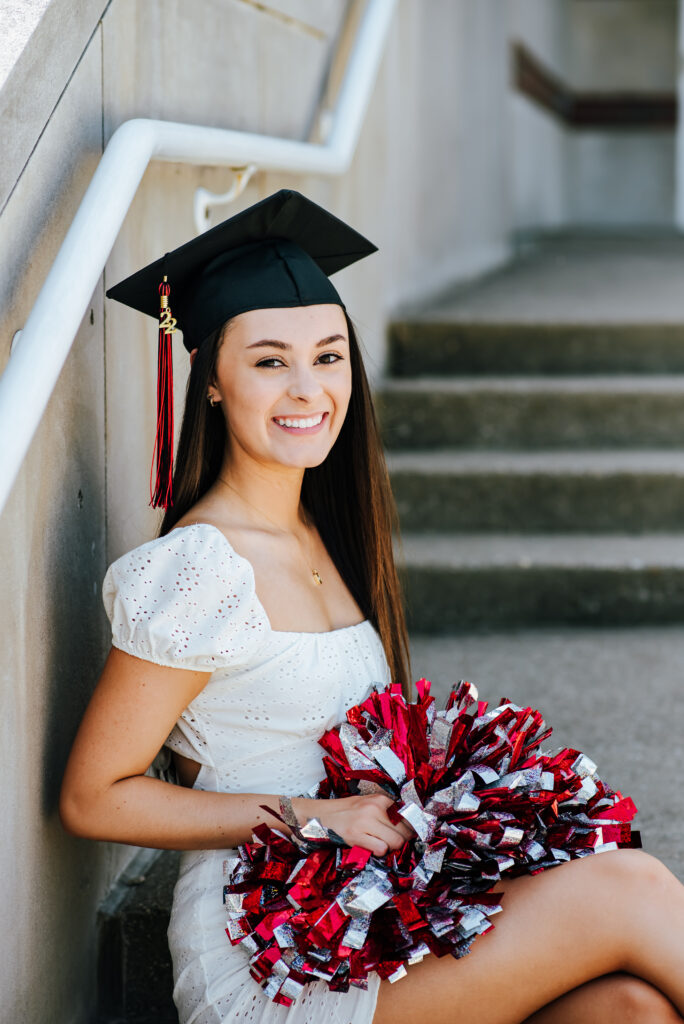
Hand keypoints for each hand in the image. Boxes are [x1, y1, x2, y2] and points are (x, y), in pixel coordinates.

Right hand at [292, 793, 414, 856]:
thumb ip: (386, 812)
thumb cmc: (346, 811)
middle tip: (395, 844)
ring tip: (382, 845)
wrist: (320, 814)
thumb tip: (408, 828)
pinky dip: (379, 851)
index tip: (410, 834)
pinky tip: (371, 846)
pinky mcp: (356, 835)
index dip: (410, 828)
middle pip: (404, 831)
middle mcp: (375, 807)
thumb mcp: (368, 804)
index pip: (407, 815)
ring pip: (395, 841)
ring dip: (391, 848)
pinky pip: (380, 848)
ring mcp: (365, 821)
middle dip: (403, 841)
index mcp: (380, 798)